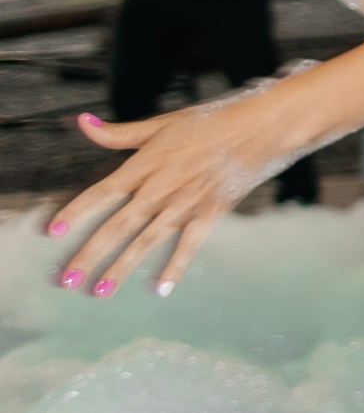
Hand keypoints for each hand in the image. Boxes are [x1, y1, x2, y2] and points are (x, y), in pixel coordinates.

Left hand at [48, 95, 300, 296]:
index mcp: (146, 163)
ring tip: (101, 291)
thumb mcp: (163, 123)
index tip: (52, 233)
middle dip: (90, 255)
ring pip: (146, 241)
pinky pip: (189, 245)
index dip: (75, 213)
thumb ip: (121, 132)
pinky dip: (175, 267)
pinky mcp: (211, 212)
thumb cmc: (212, 121)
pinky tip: (160, 289)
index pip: (100, 193)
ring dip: (122, 268)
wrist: (261, 127)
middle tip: (67, 280)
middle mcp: (161, 187)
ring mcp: (187, 203)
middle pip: (117, 226)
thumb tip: (83, 123)